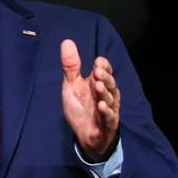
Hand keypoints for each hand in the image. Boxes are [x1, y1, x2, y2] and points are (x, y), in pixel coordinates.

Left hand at [60, 39, 120, 161]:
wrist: (85, 135)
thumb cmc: (80, 109)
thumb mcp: (71, 86)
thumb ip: (71, 66)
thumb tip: (67, 42)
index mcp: (99, 84)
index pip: (105, 71)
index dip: (103, 66)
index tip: (97, 62)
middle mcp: (106, 94)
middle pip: (110, 83)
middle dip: (105, 77)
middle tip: (97, 71)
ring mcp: (108, 109)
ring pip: (110, 99)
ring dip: (105, 92)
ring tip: (98, 86)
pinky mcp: (108, 124)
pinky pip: (109, 117)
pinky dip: (106, 111)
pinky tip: (101, 105)